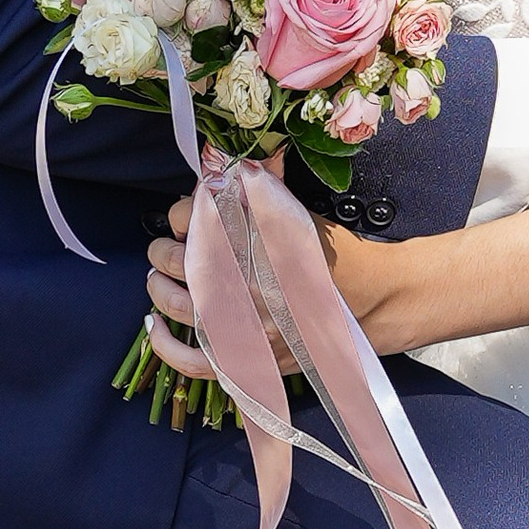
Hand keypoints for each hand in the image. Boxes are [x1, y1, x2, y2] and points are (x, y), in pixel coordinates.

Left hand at [147, 189, 423, 361]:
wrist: (374, 300)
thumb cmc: (335, 253)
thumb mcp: (295, 212)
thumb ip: (257, 191)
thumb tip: (223, 167)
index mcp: (251, 243)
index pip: (191, 217)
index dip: (184, 212)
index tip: (192, 211)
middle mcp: (242, 286)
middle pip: (176, 258)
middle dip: (169, 246)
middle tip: (173, 243)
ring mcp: (243, 327)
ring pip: (176, 304)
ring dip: (159, 286)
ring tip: (160, 275)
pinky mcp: (247, 358)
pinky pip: (191, 361)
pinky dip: (165, 346)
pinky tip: (155, 325)